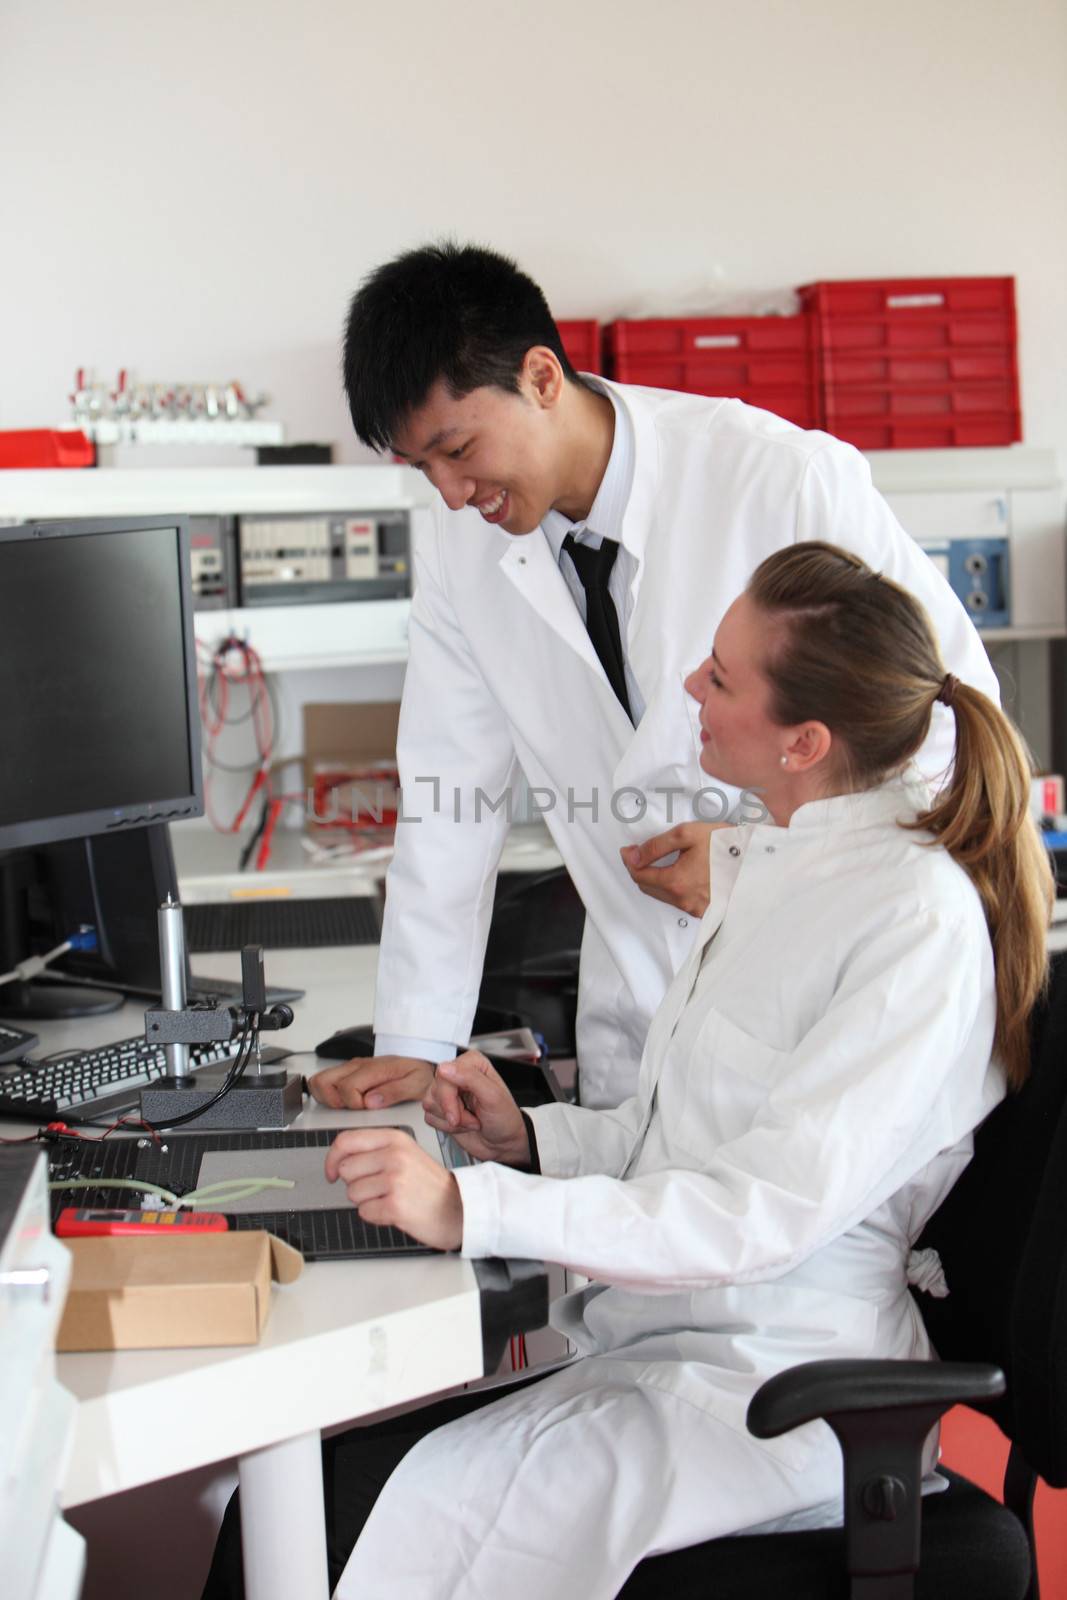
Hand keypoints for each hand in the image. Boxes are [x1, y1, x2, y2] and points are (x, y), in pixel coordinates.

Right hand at [307, 1054, 434, 1109]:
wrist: (420, 1062)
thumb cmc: (418, 1073)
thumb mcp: (416, 1084)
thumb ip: (394, 1092)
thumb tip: (371, 1102)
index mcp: (373, 1069)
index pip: (347, 1087)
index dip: (354, 1104)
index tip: (367, 1109)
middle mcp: (357, 1066)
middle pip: (323, 1081)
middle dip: (333, 1102)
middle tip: (352, 1109)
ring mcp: (350, 1068)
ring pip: (319, 1081)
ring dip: (326, 1098)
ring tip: (346, 1107)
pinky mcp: (347, 1073)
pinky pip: (324, 1081)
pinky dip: (325, 1094)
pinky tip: (342, 1102)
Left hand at [325, 1127, 463, 1249]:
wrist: (459, 1208)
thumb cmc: (430, 1185)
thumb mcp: (406, 1153)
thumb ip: (375, 1150)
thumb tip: (339, 1158)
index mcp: (395, 1139)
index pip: (346, 1141)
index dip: (331, 1158)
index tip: (331, 1171)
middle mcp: (394, 1155)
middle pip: (345, 1170)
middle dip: (355, 1184)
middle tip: (378, 1188)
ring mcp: (395, 1180)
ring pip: (352, 1193)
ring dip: (366, 1201)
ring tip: (390, 1198)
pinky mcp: (394, 1205)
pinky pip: (364, 1212)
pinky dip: (375, 1215)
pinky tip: (394, 1210)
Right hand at [422, 1051, 530, 1166]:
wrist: (502, 1144)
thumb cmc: (504, 1119)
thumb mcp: (493, 1096)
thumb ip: (470, 1078)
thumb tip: (446, 1068)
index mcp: (472, 1064)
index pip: (444, 1072)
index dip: (448, 1096)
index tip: (458, 1112)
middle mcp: (458, 1075)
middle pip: (435, 1089)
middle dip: (453, 1111)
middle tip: (472, 1119)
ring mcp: (448, 1093)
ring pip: (430, 1104)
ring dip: (452, 1121)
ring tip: (471, 1121)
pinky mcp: (441, 1109)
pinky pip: (429, 1117)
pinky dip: (446, 1127)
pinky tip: (463, 1126)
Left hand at [620, 821, 728, 916]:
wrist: (757, 862)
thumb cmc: (727, 845)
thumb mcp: (689, 834)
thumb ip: (656, 846)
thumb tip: (633, 856)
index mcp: (676, 881)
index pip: (638, 875)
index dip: (629, 860)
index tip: (627, 849)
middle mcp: (683, 900)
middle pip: (648, 888)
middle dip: (639, 870)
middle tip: (639, 852)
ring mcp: (694, 908)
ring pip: (662, 895)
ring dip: (655, 879)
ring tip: (658, 860)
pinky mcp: (704, 911)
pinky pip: (678, 900)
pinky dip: (671, 887)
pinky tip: (678, 873)